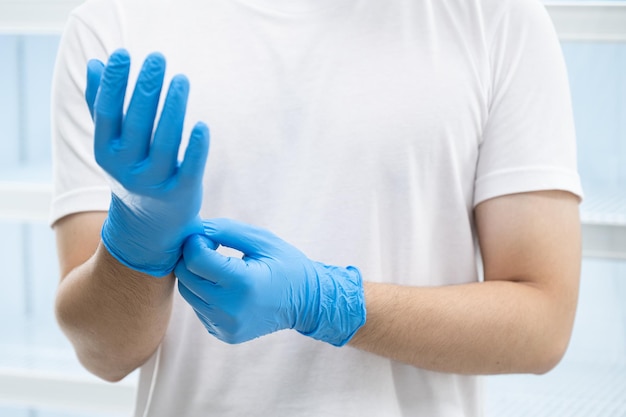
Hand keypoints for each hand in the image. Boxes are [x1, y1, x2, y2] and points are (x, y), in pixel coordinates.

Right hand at [86, 49, 208, 276]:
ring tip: (181, 79)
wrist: (148, 225)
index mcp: (106, 151)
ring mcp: (154, 182)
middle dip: (146, 89)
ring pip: (165, 142)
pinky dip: (196, 148)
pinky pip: (190, 168)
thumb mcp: (111, 142)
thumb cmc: (132, 170)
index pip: (107, 112)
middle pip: (137, 123)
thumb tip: (94, 63)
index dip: (112, 83)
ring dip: (173, 109)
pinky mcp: (182, 193)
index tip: (122, 54)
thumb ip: (101, 104)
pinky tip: (202, 125)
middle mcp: (126, 168)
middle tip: (157, 58)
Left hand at [175, 218, 366, 345]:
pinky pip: (198, 307)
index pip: (195, 258)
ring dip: (196, 275)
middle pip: (186, 276)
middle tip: (212, 248)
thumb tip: (194, 229)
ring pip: (187, 292)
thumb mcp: (262, 240)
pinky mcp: (223, 333)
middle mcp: (230, 309)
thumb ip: (226, 230)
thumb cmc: (286, 266)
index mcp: (243, 283)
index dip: (196, 241)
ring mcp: (225, 325)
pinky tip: (225, 287)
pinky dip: (204, 293)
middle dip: (192, 257)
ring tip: (219, 267)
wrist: (307, 303)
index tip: (209, 237)